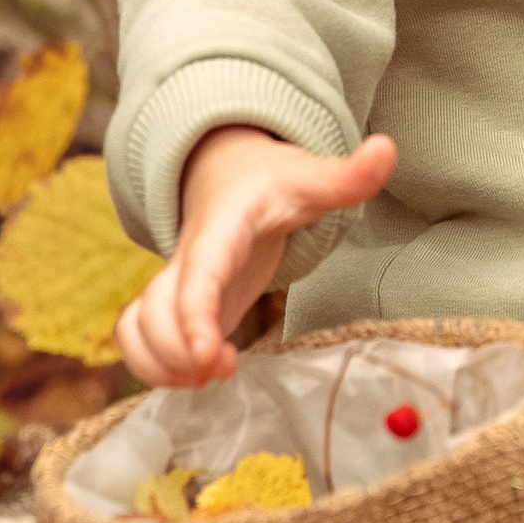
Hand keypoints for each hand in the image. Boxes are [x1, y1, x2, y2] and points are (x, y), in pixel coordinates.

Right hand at [114, 125, 396, 388]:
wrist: (230, 176)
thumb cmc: (271, 183)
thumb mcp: (309, 177)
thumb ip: (346, 176)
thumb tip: (388, 148)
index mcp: (220, 232)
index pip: (199, 274)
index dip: (195, 316)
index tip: (208, 355)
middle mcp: (187, 261)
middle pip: (157, 312)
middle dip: (182, 352)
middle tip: (228, 367)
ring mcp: (176, 286)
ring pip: (137, 328)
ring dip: (162, 365)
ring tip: (212, 374)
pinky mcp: (176, 308)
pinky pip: (135, 338)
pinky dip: (151, 365)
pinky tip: (194, 374)